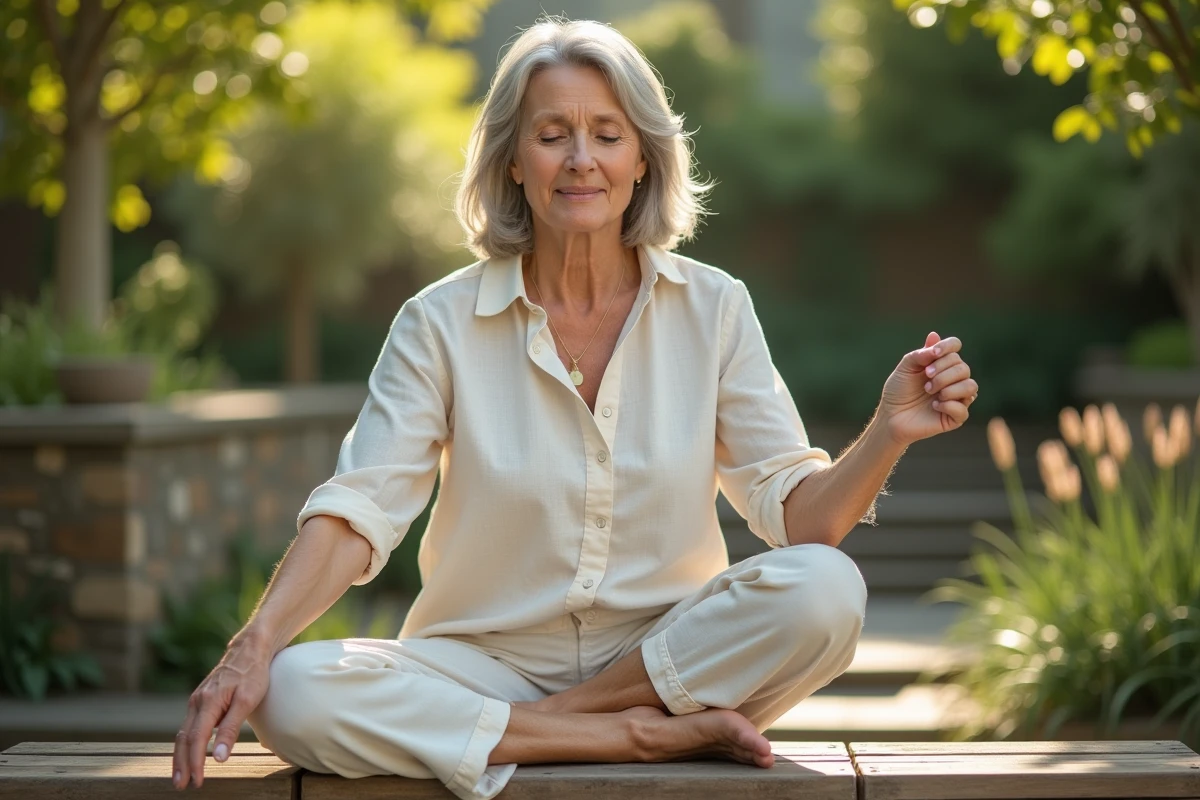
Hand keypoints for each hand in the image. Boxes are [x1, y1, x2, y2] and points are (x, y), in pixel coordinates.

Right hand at [172, 633, 272, 789]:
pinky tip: (190, 752)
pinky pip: (189, 724)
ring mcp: (197, 699)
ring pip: (184, 732)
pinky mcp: (201, 699)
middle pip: (184, 738)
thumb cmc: (253, 673)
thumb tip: (220, 756)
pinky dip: (187, 742)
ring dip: (181, 755)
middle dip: (181, 763)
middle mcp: (197, 701)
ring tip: (182, 775)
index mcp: (208, 702)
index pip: (197, 739)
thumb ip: (231, 728)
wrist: (250, 648)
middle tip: (180, 785)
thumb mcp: (247, 700)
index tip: (196, 781)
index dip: (195, 762)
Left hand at [879, 331, 978, 446]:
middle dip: (943, 372)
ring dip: (949, 387)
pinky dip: (948, 404)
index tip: (933, 355)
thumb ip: (920, 354)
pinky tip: (934, 406)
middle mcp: (953, 379)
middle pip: (963, 367)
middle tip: (926, 380)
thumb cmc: (898, 391)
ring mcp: (956, 398)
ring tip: (930, 392)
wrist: (891, 416)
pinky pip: (964, 408)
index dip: (948, 347)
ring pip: (971, 386)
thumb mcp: (906, 368)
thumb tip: (934, 335)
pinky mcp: (955, 417)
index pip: (955, 346)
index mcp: (942, 364)